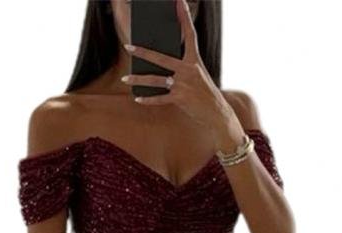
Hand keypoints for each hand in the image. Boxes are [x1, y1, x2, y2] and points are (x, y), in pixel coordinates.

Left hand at [122, 0, 241, 145]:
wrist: (216, 113)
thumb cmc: (204, 93)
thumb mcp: (196, 75)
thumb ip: (181, 67)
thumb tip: (159, 64)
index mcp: (194, 60)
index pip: (189, 34)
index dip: (184, 17)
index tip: (178, 1)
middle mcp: (188, 69)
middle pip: (161, 58)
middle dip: (143, 52)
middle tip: (128, 46)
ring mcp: (184, 84)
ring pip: (155, 80)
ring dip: (138, 79)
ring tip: (125, 78)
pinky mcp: (181, 98)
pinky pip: (160, 99)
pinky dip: (148, 99)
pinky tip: (137, 98)